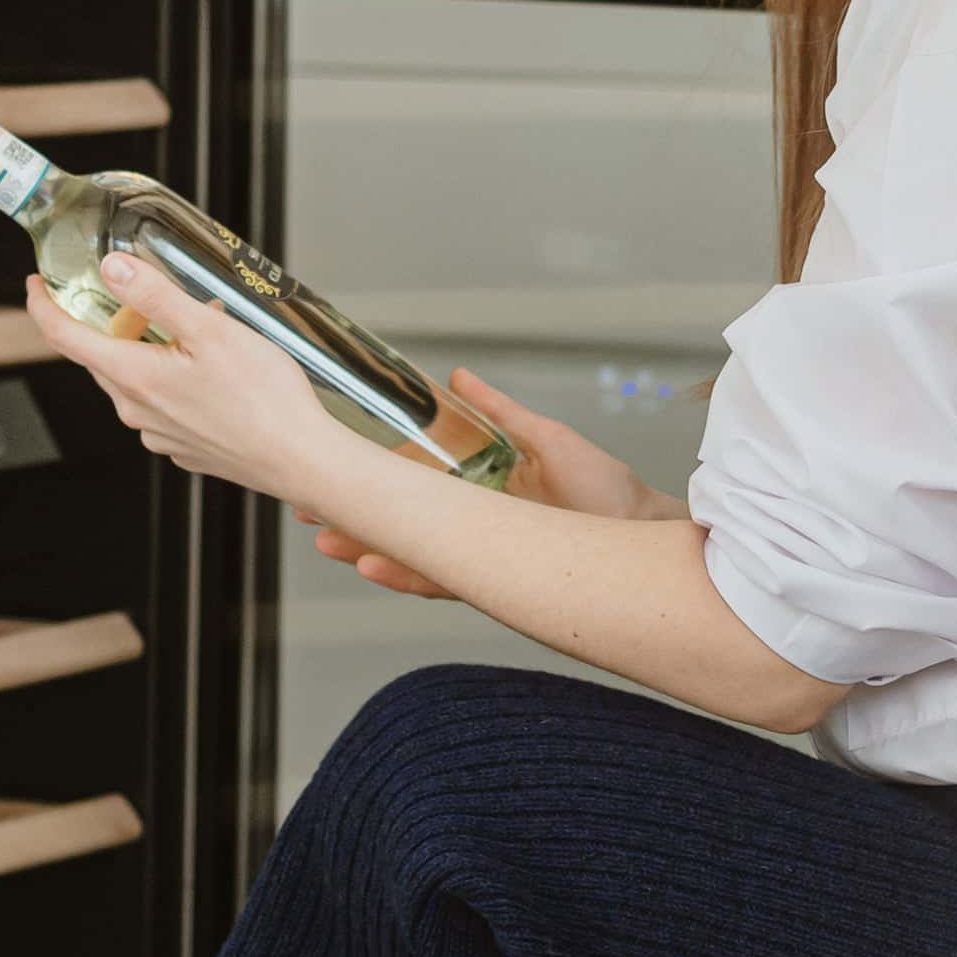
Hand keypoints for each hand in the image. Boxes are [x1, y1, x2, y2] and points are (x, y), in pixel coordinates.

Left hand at [22, 255, 348, 506]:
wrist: (300, 459)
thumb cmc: (265, 399)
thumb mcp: (210, 329)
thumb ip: (156, 296)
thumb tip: (112, 269)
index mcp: (134, 377)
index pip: (63, 337)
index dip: (43, 305)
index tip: (37, 284)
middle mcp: (137, 410)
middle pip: (102, 355)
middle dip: (115, 321)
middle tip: (149, 294)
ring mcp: (158, 433)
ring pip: (135, 377)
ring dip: (153, 347)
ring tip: (202, 328)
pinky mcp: (182, 445)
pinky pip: (162, 401)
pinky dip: (174, 375)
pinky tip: (214, 368)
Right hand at [300, 369, 680, 599]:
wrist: (648, 535)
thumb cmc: (608, 491)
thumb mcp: (547, 440)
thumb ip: (500, 413)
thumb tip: (457, 377)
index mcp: (481, 493)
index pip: (414, 488)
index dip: (373, 482)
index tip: (334, 468)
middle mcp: (476, 528)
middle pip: (404, 525)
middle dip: (355, 519)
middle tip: (308, 510)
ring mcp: (485, 555)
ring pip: (414, 554)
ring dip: (370, 549)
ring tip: (330, 541)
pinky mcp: (499, 579)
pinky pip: (444, 579)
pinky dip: (408, 574)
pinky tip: (375, 564)